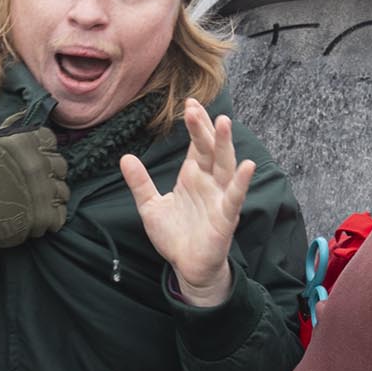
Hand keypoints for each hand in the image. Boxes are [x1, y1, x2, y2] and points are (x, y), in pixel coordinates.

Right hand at [0, 116, 68, 250]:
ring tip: (32, 201)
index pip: (50, 141)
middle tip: (32, 184)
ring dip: (51, 195)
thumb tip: (24, 113)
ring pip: (62, 190)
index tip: (33, 160)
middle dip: (49, 173)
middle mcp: (39, 164)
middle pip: (60, 166)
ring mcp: (45, 190)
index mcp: (26, 143)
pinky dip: (51, 215)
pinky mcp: (47, 215)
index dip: (43, 151)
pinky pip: (60, 213)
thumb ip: (9, 128)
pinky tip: (35, 215)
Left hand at [121, 98, 252, 308]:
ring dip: (225, 145)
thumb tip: (125, 157)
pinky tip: (246, 166)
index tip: (189, 103)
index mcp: (193, 177)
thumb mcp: (150, 207)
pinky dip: (241, 182)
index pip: (197, 145)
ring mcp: (220, 198)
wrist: (186, 267)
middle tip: (195, 107)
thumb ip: (140, 183)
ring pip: (225, 166)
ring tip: (223, 123)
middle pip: (210, 150)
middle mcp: (209, 183)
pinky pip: (235, 197)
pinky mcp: (226, 218)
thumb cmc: (174, 236)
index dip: (195, 125)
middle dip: (204, 128)